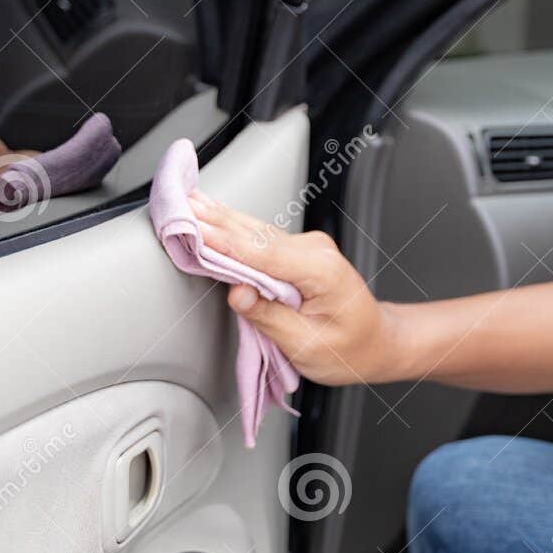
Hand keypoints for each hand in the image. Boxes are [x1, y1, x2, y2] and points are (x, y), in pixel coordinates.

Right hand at [186, 193, 408, 385]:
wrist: (377, 343)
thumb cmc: (350, 349)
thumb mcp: (309, 345)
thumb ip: (271, 318)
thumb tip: (238, 294)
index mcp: (319, 270)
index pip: (260, 252)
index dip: (221, 241)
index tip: (191, 228)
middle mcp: (313, 250)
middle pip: (252, 234)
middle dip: (212, 221)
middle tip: (175, 206)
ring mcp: (305, 247)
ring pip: (253, 231)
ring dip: (217, 218)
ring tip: (184, 203)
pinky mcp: (296, 252)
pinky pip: (259, 239)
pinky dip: (231, 229)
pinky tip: (210, 215)